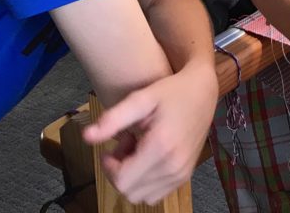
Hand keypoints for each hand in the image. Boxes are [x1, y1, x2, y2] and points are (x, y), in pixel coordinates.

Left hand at [83, 63, 217, 203]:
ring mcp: (181, 174)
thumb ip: (113, 119)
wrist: (203, 92)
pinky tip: (150, 157)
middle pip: (129, 191)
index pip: (122, 181)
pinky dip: (146, 181)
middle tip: (127, 142)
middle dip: (120, 170)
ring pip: (141, 196)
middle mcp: (174, 166)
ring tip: (139, 149)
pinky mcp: (185, 176)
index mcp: (161, 147)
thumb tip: (86, 137)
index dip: (110, 166)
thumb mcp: (141, 98)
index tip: (115, 143)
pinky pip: (155, 194)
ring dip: (133, 177)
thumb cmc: (171, 91)